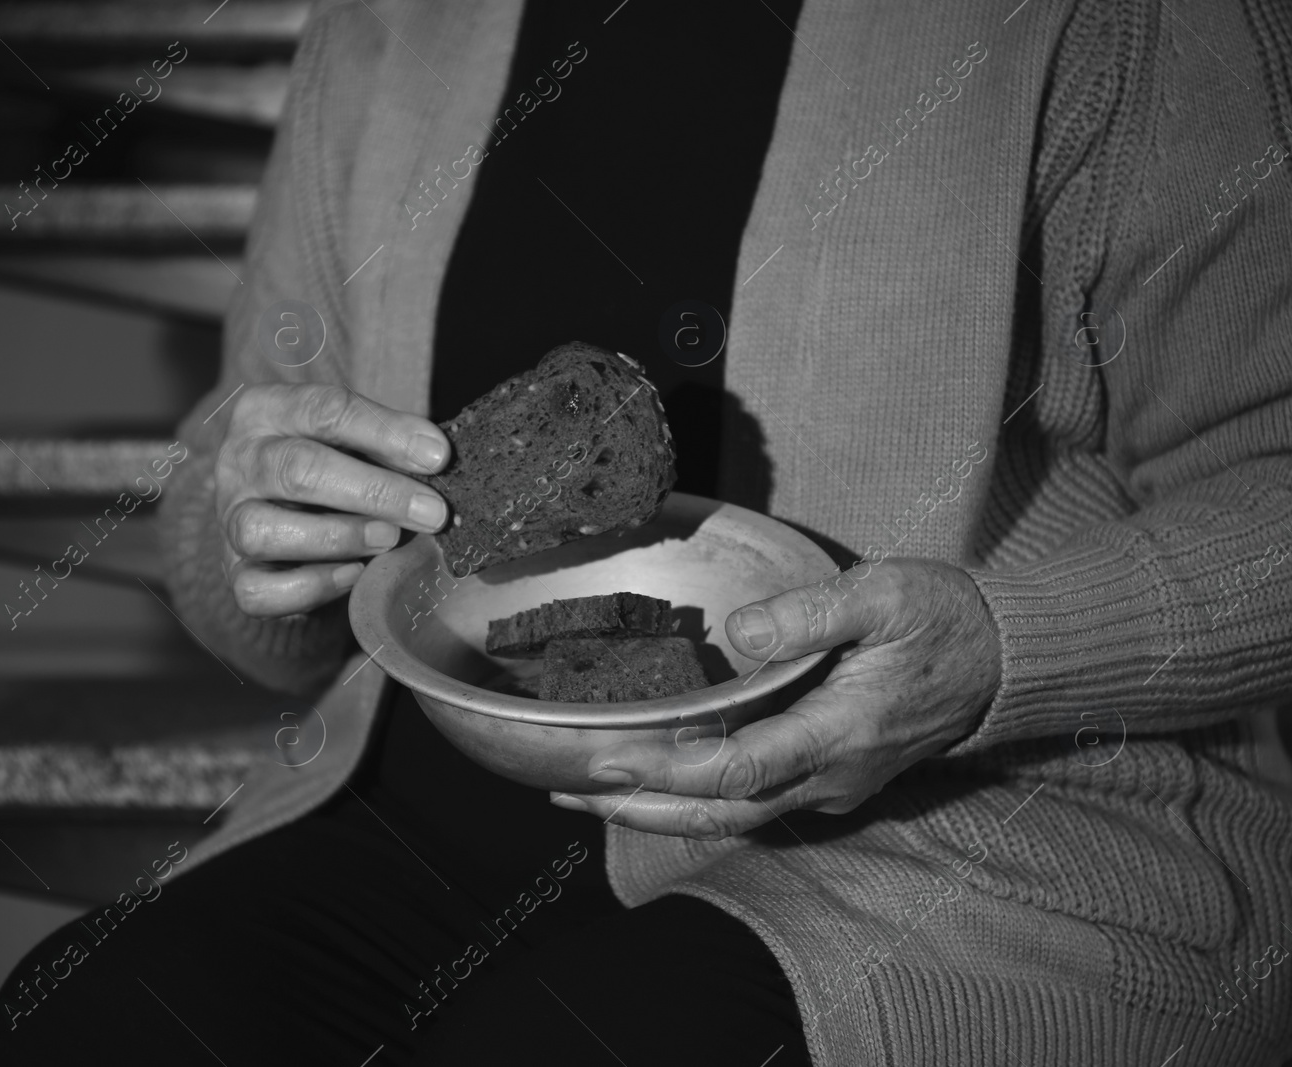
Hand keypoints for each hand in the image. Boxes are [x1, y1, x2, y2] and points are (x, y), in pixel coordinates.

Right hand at [218, 383, 449, 616]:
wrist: (282, 511)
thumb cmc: (328, 465)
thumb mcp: (352, 437)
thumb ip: (387, 442)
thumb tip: (435, 457)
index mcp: (266, 409)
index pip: (325, 411)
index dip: (386, 434)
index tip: (437, 457)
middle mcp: (239, 461)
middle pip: (297, 470)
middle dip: (374, 492)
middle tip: (430, 512)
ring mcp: (228, 519)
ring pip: (262, 531)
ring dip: (337, 536)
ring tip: (388, 538)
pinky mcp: (232, 572)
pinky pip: (257, 589)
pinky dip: (310, 586)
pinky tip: (352, 574)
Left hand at [551, 558, 1001, 837]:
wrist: (1005, 661)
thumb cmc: (944, 619)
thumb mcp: (884, 594)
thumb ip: (810, 613)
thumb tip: (740, 632)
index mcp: (841, 732)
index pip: (739, 769)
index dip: (668, 773)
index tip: (606, 763)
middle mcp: (832, 776)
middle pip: (721, 810)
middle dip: (640, 808)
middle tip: (566, 792)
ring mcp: (832, 785)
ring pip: (734, 816)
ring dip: (661, 811)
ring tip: (590, 794)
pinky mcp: (830, 778)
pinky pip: (754, 803)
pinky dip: (698, 800)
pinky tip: (656, 784)